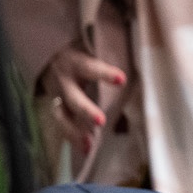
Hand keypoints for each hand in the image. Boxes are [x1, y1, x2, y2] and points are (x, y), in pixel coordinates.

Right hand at [41, 41, 124, 155]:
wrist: (47, 52)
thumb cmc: (81, 48)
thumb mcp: (91, 43)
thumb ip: (112, 50)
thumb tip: (145, 53)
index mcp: (74, 61)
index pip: (90, 66)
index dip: (104, 73)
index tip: (122, 80)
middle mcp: (64, 80)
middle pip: (74, 97)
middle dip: (86, 110)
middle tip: (101, 122)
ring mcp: (57, 96)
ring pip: (62, 116)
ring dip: (75, 132)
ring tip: (90, 146)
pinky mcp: (56, 108)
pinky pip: (63, 125)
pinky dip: (73, 138)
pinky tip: (86, 150)